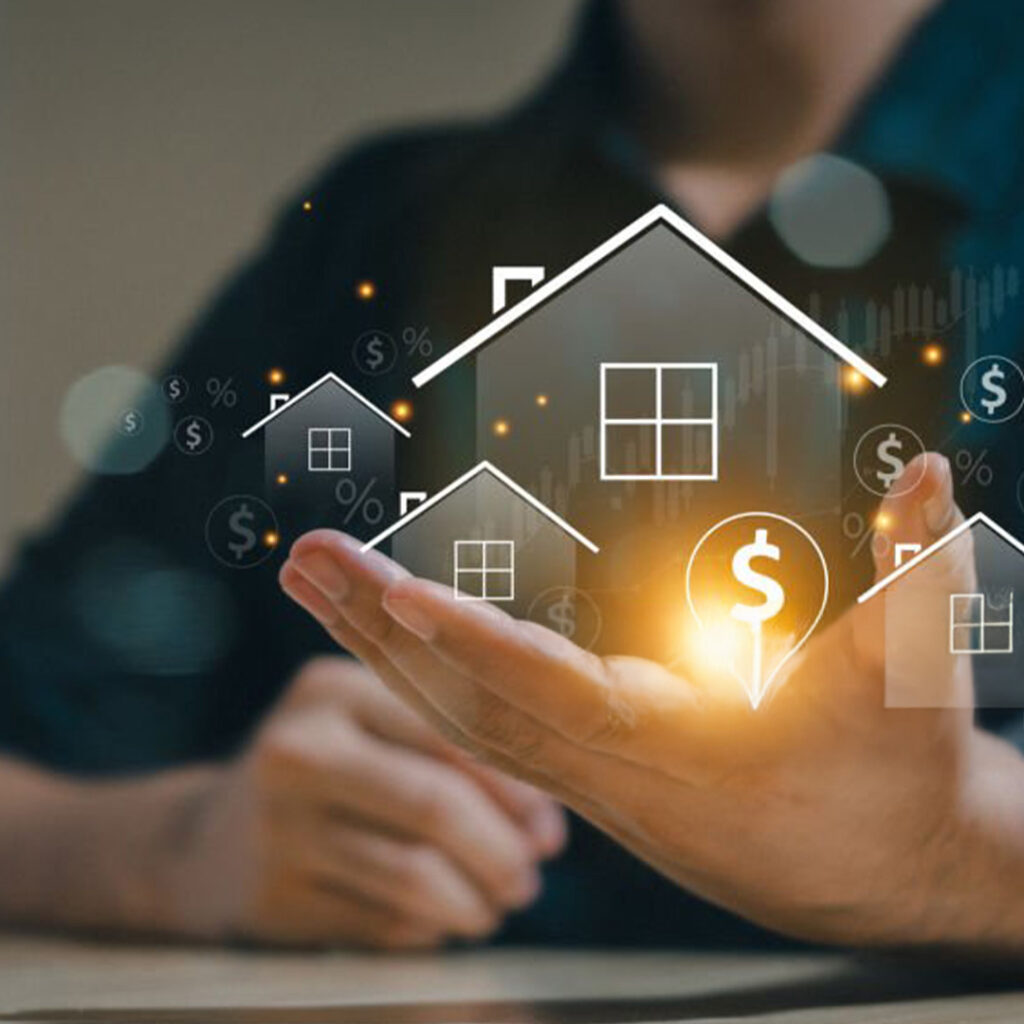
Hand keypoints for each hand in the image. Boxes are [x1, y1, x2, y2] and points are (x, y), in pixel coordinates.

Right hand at [171, 656, 564, 947]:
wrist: (204, 842)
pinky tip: (439, 919)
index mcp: (332, 688)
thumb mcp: (367, 727)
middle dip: (500, 853)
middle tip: (528, 881)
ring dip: (473, 902)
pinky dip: (428, 928)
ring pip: (412, 874)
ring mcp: (278, 826)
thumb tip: (545, 824)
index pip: (448, 734)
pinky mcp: (271, 898)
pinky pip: (381, 923)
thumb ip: (450, 747)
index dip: (514, 789)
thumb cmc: (326, 774)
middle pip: (434, 805)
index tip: (550, 831)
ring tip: (495, 908)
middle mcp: (298, 748)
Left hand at [280, 454, 1023, 955]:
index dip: (469, 638)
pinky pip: (489, 734)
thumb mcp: (919, 667)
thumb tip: (930, 473)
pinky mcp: (598, 779)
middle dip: (378, 628)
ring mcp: (597, 784)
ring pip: (465, 723)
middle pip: (470, 704)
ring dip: (385, 653)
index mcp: (680, 743)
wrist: (900, 864)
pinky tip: (391, 642)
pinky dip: (428, 685)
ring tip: (317, 586)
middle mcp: (617, 772)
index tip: (389, 588)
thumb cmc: (902, 766)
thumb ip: (915, 562)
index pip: (548, 689)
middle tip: (301, 557)